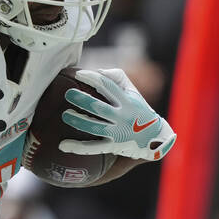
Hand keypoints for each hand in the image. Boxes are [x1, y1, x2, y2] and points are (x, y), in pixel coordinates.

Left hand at [59, 68, 175, 160]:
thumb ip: (118, 78)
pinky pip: (93, 147)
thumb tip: (97, 71)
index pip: (108, 86)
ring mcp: (118, 133)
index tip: (78, 74)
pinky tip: (63, 145)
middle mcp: (123, 116)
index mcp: (127, 101)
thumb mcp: (134, 92)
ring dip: (78, 121)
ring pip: (95, 127)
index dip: (92, 78)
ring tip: (65, 115)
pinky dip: (78, 147)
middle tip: (68, 93)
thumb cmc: (139, 110)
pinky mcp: (113, 147)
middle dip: (82, 100)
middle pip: (99, 107)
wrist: (155, 138)